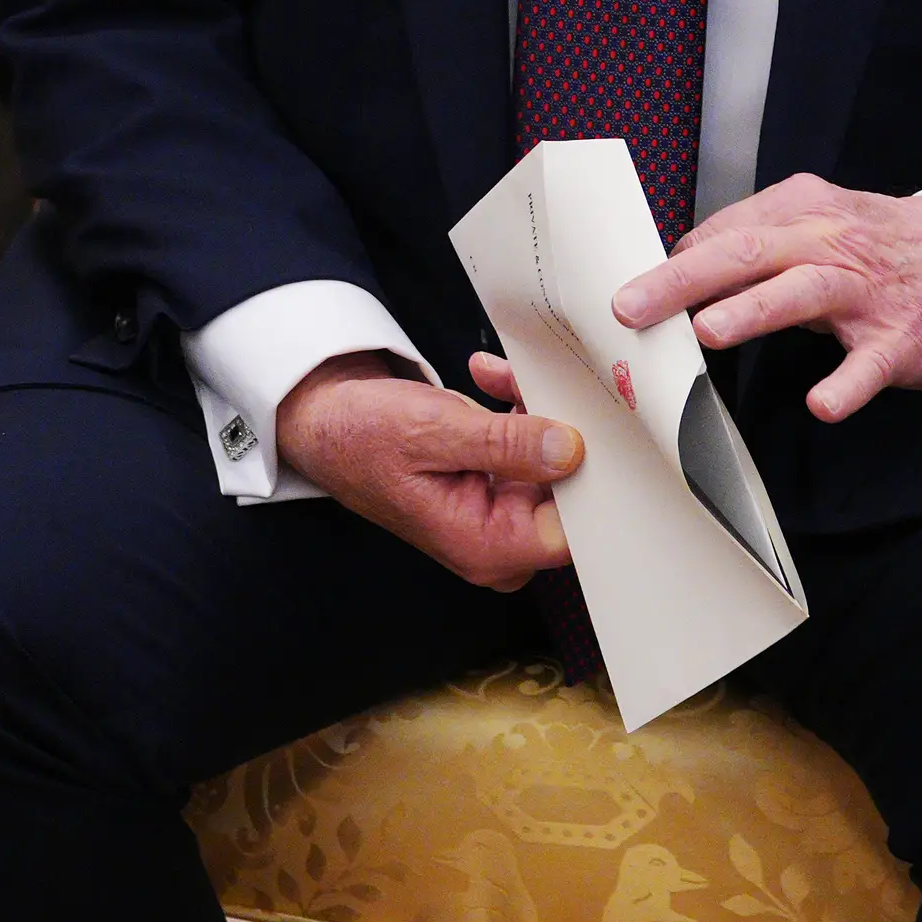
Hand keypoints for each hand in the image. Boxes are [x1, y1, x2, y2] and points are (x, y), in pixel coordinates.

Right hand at [278, 351, 582, 591]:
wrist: (326, 423)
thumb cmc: (362, 435)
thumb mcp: (433, 431)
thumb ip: (504, 445)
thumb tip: (571, 450)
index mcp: (485, 546)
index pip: (572, 531)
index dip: (592, 480)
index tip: (594, 428)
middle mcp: (498, 542)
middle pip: (568, 494)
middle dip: (560, 431)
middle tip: (544, 381)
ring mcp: (500, 517)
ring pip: (553, 467)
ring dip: (535, 414)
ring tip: (499, 376)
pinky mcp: (497, 490)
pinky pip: (531, 454)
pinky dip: (519, 414)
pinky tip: (491, 382)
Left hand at [610, 174, 921, 422]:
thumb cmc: (884, 245)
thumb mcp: (818, 223)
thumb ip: (755, 242)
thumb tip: (678, 267)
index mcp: (801, 210)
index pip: (723, 233)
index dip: (673, 264)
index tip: (627, 292)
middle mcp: (829, 242)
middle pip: (748, 252)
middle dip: (683, 280)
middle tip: (632, 306)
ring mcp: (867, 291)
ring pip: (803, 292)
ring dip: (754, 310)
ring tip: (707, 330)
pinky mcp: (903, 337)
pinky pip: (871, 363)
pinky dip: (847, 384)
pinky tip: (822, 404)